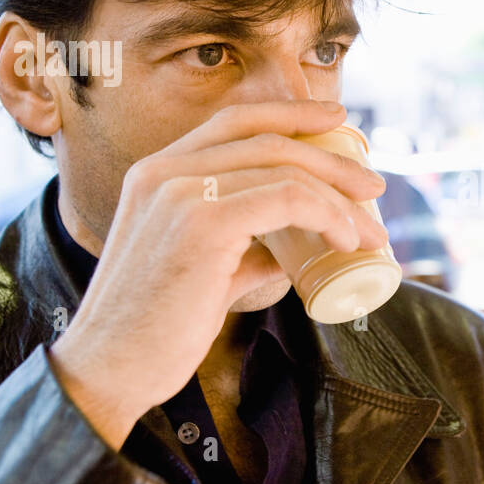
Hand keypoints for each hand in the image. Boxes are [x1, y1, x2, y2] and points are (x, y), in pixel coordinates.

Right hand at [48, 100, 387, 448]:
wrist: (110, 370)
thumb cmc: (156, 329)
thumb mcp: (205, 273)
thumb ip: (245, 254)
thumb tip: (293, 253)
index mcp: (156, 172)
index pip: (234, 121)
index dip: (291, 113)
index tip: (337, 120)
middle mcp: (162, 171)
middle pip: (267, 140)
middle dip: (331, 158)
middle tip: (373, 185)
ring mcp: (178, 192)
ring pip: (283, 170)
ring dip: (339, 197)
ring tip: (369, 230)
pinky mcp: (201, 224)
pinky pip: (285, 199)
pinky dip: (326, 213)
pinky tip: (344, 239)